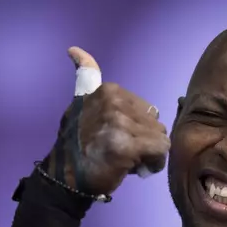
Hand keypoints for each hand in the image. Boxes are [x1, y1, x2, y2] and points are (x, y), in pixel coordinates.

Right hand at [42, 47, 169, 195]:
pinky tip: (135, 168)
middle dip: (144, 139)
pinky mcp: (128, 144)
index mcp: (108, 90)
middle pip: (154, 121)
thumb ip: (87, 79)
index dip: (136, 125)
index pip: (143, 107)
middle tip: (121, 151)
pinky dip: (153, 162)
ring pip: (160, 136)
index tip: (115, 136)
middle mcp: (115, 101)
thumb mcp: (81, 104)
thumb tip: (75, 49)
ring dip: (149, 152)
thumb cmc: (78, 144)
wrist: (65, 177)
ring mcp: (121, 122)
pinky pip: (161, 150)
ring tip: (126, 159)